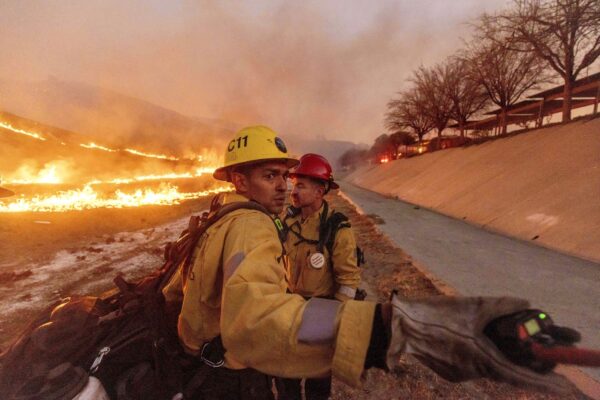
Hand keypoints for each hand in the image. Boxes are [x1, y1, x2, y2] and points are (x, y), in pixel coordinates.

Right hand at [386, 294, 574, 394]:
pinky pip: (473, 366)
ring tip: (505, 341)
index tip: (564, 385)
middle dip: (523, 364)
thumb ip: (501, 305)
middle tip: (539, 353)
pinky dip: (482, 356)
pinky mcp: (449, 371)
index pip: (518, 376)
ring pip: (489, 367)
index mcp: (479, 359)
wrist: (399, 326)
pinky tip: (476, 341)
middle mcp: (472, 372)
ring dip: (500, 357)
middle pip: (505, 371)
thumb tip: (527, 303)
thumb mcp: (471, 305)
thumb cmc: (434, 314)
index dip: (543, 382)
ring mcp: (459, 374)